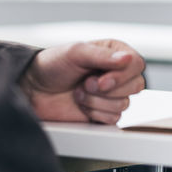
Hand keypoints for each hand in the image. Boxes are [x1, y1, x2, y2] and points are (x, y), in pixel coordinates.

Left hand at [20, 39, 145, 124]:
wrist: (34, 90)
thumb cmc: (52, 65)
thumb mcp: (76, 52)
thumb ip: (103, 56)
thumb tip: (127, 59)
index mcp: (114, 54)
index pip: (137, 64)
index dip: (122, 75)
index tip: (101, 80)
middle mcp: (116, 74)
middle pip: (136, 85)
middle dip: (108, 89)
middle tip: (86, 84)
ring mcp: (111, 95)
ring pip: (124, 104)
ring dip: (96, 101)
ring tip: (79, 92)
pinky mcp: (103, 113)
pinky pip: (113, 119)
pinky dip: (94, 113)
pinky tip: (81, 104)